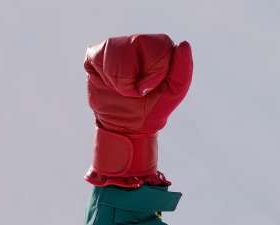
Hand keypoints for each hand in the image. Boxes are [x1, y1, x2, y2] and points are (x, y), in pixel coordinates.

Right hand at [83, 34, 192, 186]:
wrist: (128, 126)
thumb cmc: (154, 107)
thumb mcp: (174, 91)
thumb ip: (183, 69)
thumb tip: (184, 44)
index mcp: (158, 47)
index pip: (159, 44)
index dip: (156, 68)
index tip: (153, 87)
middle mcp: (137, 42)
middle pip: (135, 42)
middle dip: (138, 75)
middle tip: (139, 91)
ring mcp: (114, 46)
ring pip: (114, 49)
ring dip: (121, 79)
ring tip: (125, 90)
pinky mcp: (95, 55)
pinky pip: (98, 57)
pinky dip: (107, 77)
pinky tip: (111, 85)